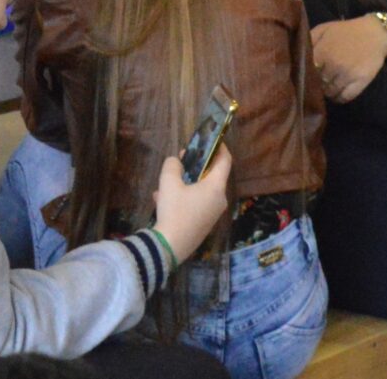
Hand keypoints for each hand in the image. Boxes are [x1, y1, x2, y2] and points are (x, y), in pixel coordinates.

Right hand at [151, 144, 233, 260]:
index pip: (225, 161)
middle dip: (195, 166)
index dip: (220, 148)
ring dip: (184, 184)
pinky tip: (161, 200)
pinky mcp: (203, 224)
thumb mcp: (168, 182)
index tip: (211, 139)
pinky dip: (183, 198)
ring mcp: (212, 214)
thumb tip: (176, 163)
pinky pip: (196, 204)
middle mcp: (219, 200)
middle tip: (181, 160)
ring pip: (200, 191)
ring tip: (164, 184)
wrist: (170, 247)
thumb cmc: (174, 211)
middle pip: (211, 176)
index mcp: (215, 187)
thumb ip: (172, 165)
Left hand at [311, 16, 386, 103]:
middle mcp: (334, 65)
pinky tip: (338, 93)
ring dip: (327, 92)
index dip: (306, 75)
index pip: (307, 72)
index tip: (306, 76)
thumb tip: (296, 55)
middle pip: (318, 84)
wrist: (374, 33)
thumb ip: (309, 41)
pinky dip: (339, 98)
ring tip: (328, 87)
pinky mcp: (360, 82)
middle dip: (317, 84)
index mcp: (322, 52)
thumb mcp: (323, 29)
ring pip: (330, 93)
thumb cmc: (346, 30)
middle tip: (318, 82)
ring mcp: (347, 75)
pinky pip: (345, 98)